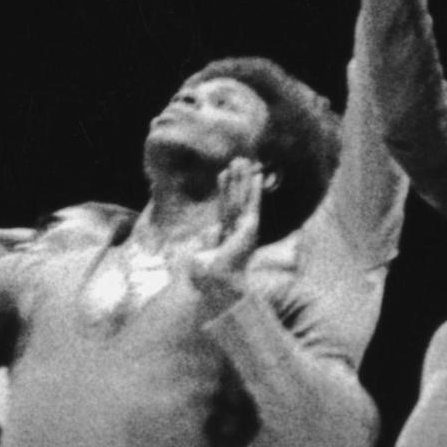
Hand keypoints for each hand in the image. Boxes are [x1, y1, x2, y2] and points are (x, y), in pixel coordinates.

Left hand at [180, 156, 269, 308]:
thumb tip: (190, 253)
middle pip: (236, 198)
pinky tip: (256, 176)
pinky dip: (255, 189)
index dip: (224, 190)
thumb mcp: (199, 260)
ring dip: (245, 178)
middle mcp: (237, 230)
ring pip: (243, 197)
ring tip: (244, 160)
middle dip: (238, 179)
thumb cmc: (206, 279)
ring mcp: (245, 229)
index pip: (225, 207)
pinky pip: (251, 204)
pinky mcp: (250, 229)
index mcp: (226, 236)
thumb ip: (200, 253)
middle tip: (238, 159)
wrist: (216, 287)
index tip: (222, 173)